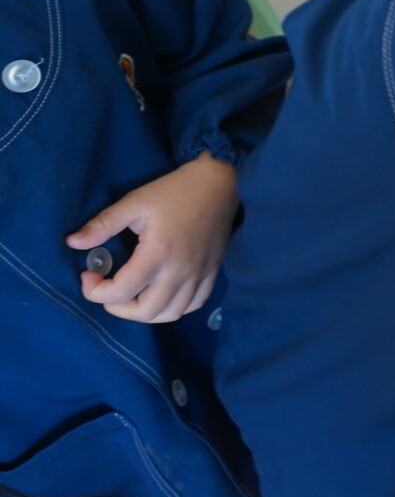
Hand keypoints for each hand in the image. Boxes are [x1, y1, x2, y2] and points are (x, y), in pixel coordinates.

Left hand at [66, 152, 237, 322]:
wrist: (221, 183)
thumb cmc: (176, 191)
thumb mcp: (135, 202)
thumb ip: (103, 224)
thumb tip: (71, 242)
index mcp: (158, 254)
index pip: (121, 292)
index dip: (95, 291)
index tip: (87, 275)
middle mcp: (180, 271)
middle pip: (145, 312)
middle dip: (117, 307)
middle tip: (107, 289)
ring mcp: (199, 275)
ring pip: (170, 313)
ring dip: (145, 312)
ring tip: (132, 295)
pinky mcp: (212, 273)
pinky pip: (194, 304)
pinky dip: (174, 307)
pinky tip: (162, 293)